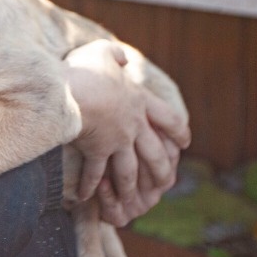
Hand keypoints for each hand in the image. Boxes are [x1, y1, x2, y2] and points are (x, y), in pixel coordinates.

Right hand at [64, 40, 190, 225]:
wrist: (72, 91)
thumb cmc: (85, 70)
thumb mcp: (102, 52)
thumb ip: (115, 56)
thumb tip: (122, 60)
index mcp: (138, 101)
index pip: (167, 118)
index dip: (177, 131)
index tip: (184, 144)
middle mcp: (133, 125)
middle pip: (154, 153)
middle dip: (161, 170)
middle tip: (166, 184)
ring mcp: (116, 141)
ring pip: (130, 171)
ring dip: (130, 189)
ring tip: (131, 204)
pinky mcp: (96, 152)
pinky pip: (95, 175)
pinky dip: (90, 188)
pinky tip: (85, 199)